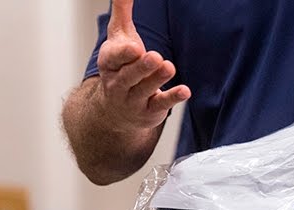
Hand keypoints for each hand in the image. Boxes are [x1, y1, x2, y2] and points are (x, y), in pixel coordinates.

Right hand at [96, 0, 189, 131]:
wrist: (116, 112)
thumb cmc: (120, 67)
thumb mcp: (119, 38)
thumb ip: (122, 13)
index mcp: (109, 63)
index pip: (113, 57)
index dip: (123, 53)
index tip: (134, 48)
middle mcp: (118, 83)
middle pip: (129, 75)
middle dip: (141, 67)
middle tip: (153, 56)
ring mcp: (133, 99)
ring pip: (144, 89)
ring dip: (157, 79)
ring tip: (169, 67)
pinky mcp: (149, 111)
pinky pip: (160, 104)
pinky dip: (172, 97)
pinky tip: (185, 91)